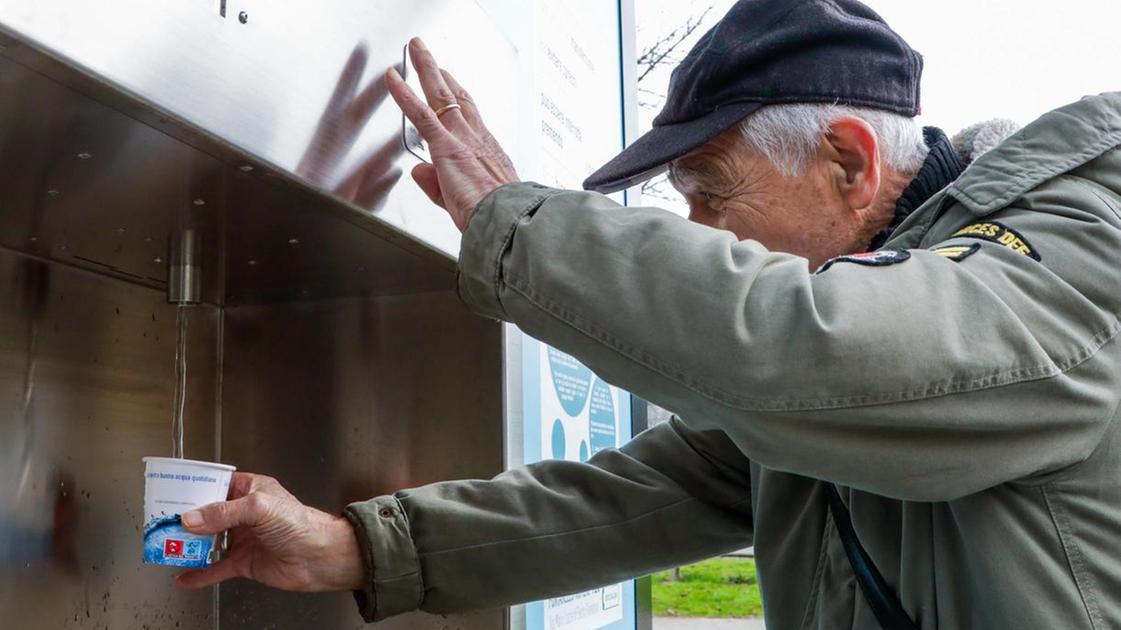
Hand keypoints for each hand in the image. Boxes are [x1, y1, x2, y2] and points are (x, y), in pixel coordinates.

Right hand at [174, 472, 363, 592]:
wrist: (319, 557)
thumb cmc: (301, 524)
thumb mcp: (260, 507)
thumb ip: (224, 512)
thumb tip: (192, 518)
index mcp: (251, 490)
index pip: (216, 484)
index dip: (194, 489)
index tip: (171, 493)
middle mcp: (245, 513)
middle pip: (207, 514)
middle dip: (185, 520)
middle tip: (161, 523)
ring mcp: (243, 538)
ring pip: (209, 541)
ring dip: (189, 545)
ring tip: (166, 547)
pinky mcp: (244, 561)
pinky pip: (216, 568)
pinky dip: (199, 574)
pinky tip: (184, 577)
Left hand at [385, 37, 518, 231]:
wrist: (506, 220)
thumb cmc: (496, 216)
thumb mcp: (464, 200)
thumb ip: (436, 185)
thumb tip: (419, 172)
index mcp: (485, 153)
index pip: (469, 118)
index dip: (459, 97)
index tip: (451, 83)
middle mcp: (475, 139)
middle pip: (457, 98)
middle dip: (442, 75)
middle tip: (431, 58)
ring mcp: (461, 139)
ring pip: (440, 96)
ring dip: (426, 68)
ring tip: (416, 49)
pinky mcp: (446, 146)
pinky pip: (421, 113)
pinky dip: (404, 93)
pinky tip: (393, 77)